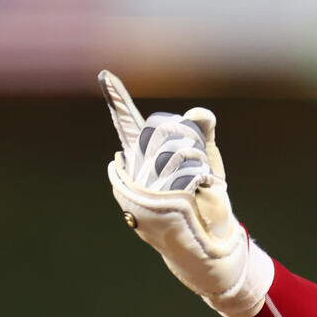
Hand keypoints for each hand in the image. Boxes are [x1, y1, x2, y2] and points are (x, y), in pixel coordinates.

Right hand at [100, 70, 272, 316]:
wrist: (211, 241)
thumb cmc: (205, 200)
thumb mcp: (209, 161)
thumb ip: (202, 133)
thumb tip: (199, 112)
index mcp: (147, 156)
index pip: (131, 124)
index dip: (118, 100)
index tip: (105, 75)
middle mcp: (138, 171)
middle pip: (164, 133)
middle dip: (188, 144)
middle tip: (195, 169)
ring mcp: (144, 188)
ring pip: (175, 153)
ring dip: (195, 165)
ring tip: (195, 186)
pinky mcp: (156, 203)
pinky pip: (185, 173)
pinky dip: (199, 179)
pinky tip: (196, 194)